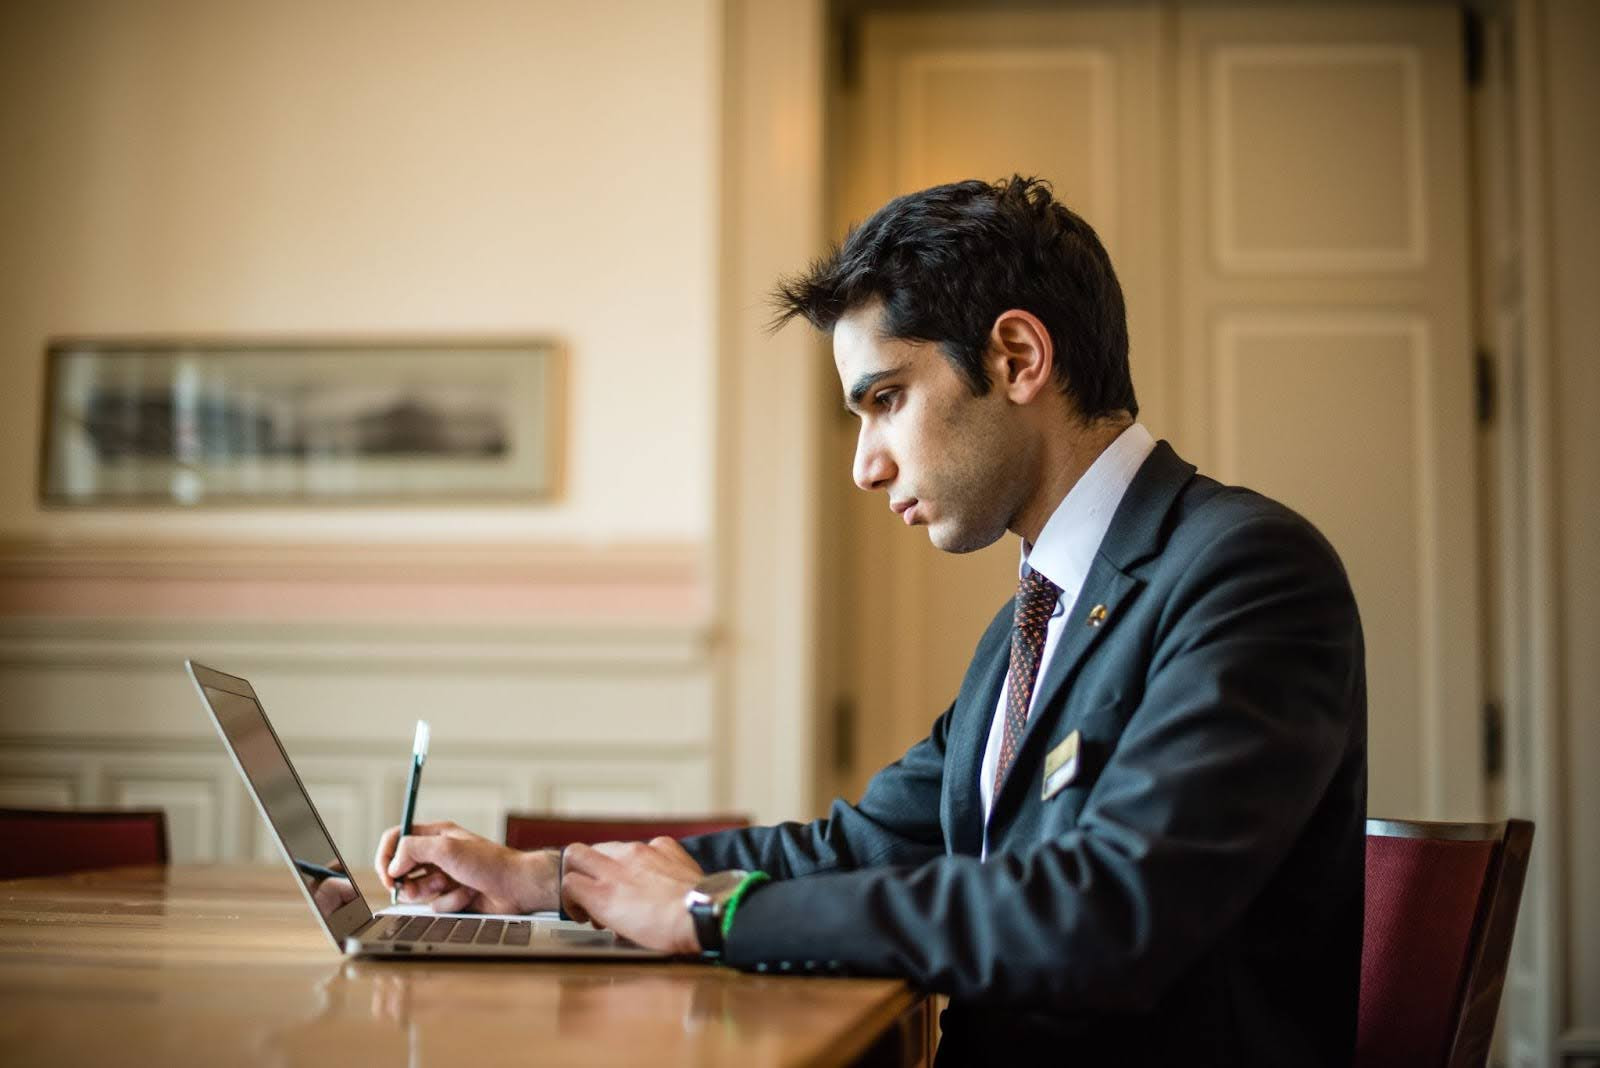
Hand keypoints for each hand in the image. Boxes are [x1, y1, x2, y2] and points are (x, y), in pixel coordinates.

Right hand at [373, 820, 555, 913]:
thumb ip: (413, 850)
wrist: (516, 887)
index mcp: (436, 835)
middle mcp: (438, 854)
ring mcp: (445, 875)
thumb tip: (393, 865)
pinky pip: (436, 904)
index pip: (397, 839)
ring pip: (417, 890)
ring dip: (433, 893)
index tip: (388, 875)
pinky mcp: (452, 895)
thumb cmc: (489, 863)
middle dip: (408, 882)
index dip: (386, 857)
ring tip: (451, 887)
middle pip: (402, 869)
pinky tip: (468, 895)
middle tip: (416, 889)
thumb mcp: (447, 849)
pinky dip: (450, 902)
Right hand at [559, 837, 705, 954]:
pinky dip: (644, 858)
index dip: (571, 898)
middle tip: (589, 885)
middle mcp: (617, 867)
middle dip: (577, 869)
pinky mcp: (663, 846)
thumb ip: (604, 914)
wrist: (702, 913)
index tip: (582, 909)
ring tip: (625, 884)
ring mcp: (640, 851)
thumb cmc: (667, 932)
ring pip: (610, 847)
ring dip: (611, 864)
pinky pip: (644, 846)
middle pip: (576, 853)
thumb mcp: (623, 932)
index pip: (567, 882)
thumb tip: (602, 912)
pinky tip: (653, 874)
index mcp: (603, 894)